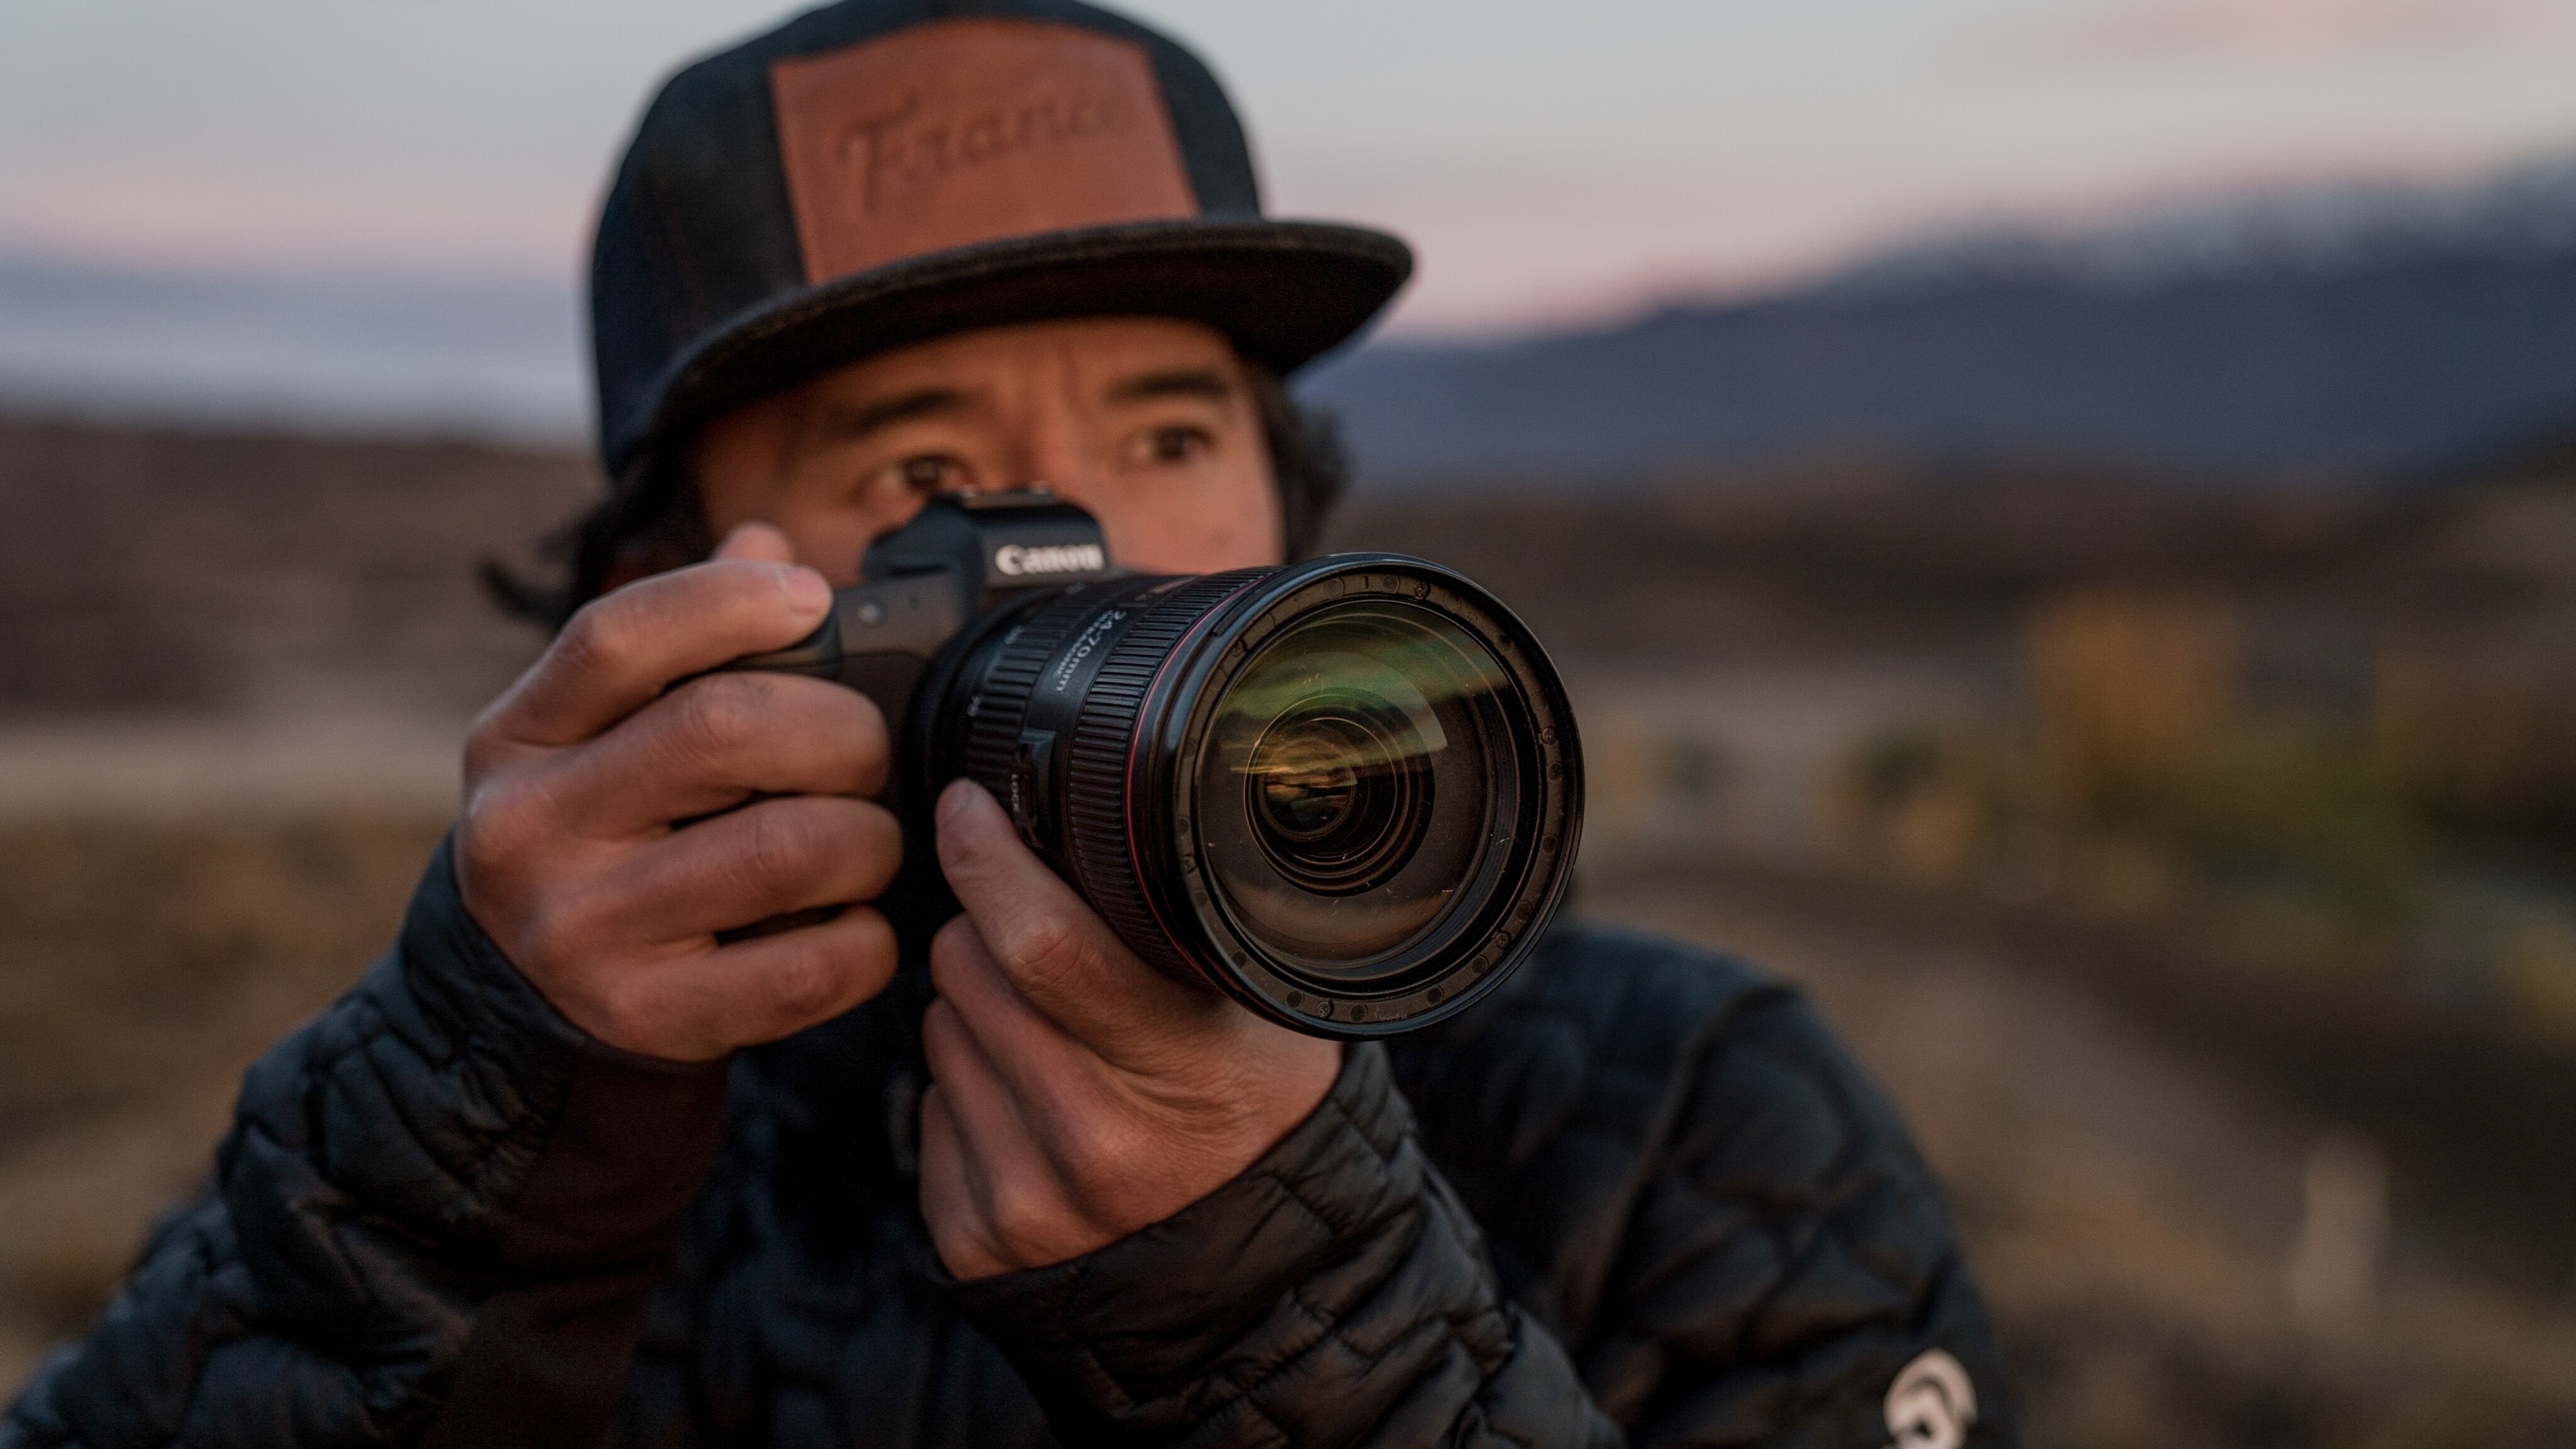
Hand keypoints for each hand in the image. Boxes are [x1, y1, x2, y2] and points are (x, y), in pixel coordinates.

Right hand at [455, 524, 902, 1061]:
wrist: (524, 1004)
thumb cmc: (603, 836)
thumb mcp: (602, 736)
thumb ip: (682, 641)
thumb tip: (768, 543)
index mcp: (518, 737)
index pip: (616, 637)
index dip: (728, 599)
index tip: (809, 597)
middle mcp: (528, 830)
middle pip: (726, 728)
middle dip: (842, 730)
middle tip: (868, 752)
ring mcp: (581, 932)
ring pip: (789, 849)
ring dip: (870, 838)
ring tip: (870, 840)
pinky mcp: (647, 1017)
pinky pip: (809, 966)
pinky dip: (868, 938)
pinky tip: (860, 923)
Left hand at [918, 779, 1342, 1279]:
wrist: (1254, 1277)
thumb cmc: (1259, 1117)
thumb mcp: (1261, 1016)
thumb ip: (1177, 935)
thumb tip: (1080, 824)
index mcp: (1176, 1073)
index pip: (1042, 942)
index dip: (989, 858)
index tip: (969, 808)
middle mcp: (1092, 1142)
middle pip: (968, 966)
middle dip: (990, 932)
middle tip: (1051, 951)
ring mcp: (1024, 1196)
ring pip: (938, 1025)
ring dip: (977, 1010)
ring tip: (1058, 1041)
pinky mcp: (971, 1234)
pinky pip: (928, 1102)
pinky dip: (967, 1086)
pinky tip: (1032, 1105)